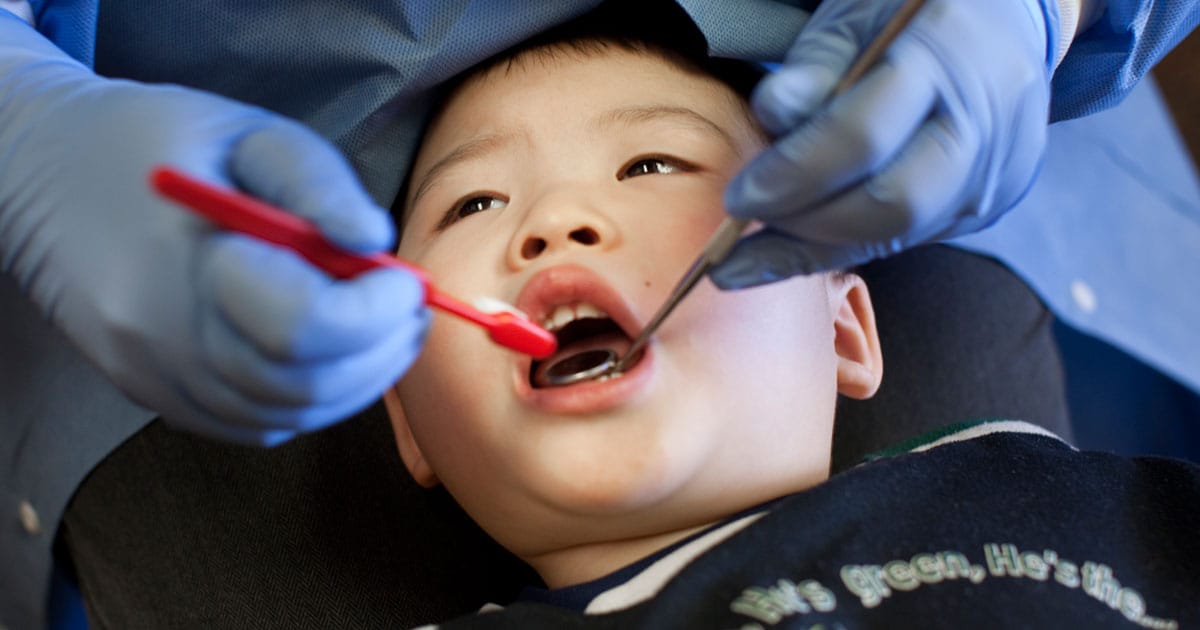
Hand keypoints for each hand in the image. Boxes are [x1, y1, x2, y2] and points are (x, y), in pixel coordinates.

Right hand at [0, 14, 428, 444]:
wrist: (40, 171)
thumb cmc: (153, 140)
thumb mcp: (246, 132)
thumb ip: (317, 184)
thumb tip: (377, 242)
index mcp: (186, 265)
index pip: (305, 327)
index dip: (375, 311)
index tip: (402, 278)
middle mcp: (162, 339)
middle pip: (303, 385)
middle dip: (380, 352)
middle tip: (409, 308)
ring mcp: (153, 377)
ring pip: (284, 415)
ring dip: (354, 381)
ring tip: (381, 328)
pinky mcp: (154, 394)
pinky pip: (253, 424)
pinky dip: (309, 400)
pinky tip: (329, 354)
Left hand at [711, 0, 1057, 287]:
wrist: (1005, 23)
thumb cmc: (913, 11)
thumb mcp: (856, 14)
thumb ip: (814, 65)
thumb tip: (772, 114)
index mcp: (948, 53)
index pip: (864, 136)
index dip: (794, 175)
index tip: (739, 196)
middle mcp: (986, 121)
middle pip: (894, 204)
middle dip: (807, 226)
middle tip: (746, 226)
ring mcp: (996, 170)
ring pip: (901, 234)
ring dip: (819, 249)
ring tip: (756, 254)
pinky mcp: (988, 204)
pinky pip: (908, 239)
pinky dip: (846, 245)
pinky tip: (798, 247)